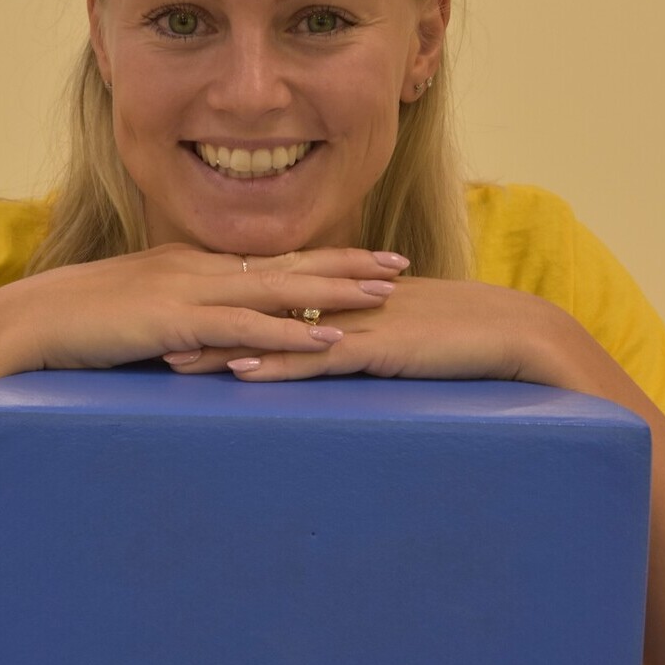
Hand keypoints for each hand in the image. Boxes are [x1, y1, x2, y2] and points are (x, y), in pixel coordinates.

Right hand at [0, 243, 406, 376]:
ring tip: (386, 293)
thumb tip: (208, 338)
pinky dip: (295, 332)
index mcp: (191, 265)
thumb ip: (176, 318)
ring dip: (336, 291)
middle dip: (347, 264)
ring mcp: (190, 291)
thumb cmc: (76, 325)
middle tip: (398, 265)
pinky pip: (249, 328)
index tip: (364, 258)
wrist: (26, 324)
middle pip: (288, 264)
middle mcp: (199, 269)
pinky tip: (332, 339)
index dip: (321, 258)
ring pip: (279, 289)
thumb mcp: (135, 312)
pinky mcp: (177, 322)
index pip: (270, 259)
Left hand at [168, 273, 562, 383]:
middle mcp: (339, 299)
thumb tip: (327, 347)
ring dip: (223, 345)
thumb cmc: (456, 335)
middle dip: (204, 322)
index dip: (218, 305)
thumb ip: (358, 332)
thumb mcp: (396, 328)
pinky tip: (241, 372)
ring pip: (275, 332)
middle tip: (152, 335)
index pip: (268, 295)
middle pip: (257, 308)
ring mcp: (355, 321)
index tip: (173, 315)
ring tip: (173, 358)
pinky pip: (316, 358)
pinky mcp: (376, 348)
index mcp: (341, 292)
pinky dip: (276, 365)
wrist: (512, 331)